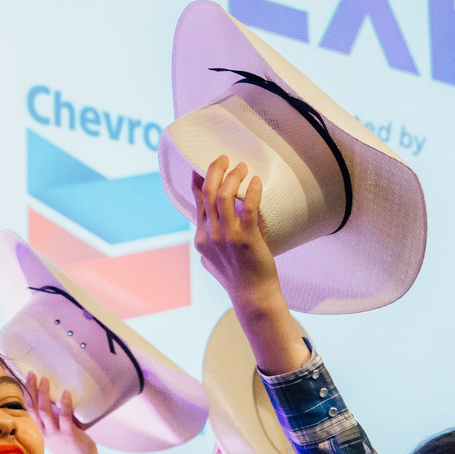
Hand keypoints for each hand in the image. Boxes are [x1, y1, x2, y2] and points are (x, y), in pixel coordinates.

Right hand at [25, 372, 116, 453]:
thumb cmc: (73, 446)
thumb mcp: (59, 431)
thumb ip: (57, 417)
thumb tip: (61, 398)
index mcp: (42, 429)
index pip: (30, 410)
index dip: (27, 395)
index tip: (25, 380)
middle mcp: (45, 431)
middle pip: (33, 408)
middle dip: (31, 390)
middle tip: (31, 373)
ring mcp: (55, 433)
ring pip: (44, 411)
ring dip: (43, 394)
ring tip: (45, 379)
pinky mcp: (68, 434)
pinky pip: (64, 417)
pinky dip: (65, 404)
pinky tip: (67, 392)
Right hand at [192, 155, 308, 374]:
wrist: (252, 295)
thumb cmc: (237, 278)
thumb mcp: (213, 260)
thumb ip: (210, 242)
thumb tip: (208, 230)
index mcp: (201, 238)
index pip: (198, 203)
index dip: (198, 182)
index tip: (200, 167)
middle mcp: (210, 235)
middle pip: (207, 193)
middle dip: (214, 170)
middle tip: (225, 158)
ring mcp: (226, 236)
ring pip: (223, 196)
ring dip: (232, 177)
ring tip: (242, 167)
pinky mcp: (246, 238)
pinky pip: (247, 207)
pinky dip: (251, 191)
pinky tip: (256, 182)